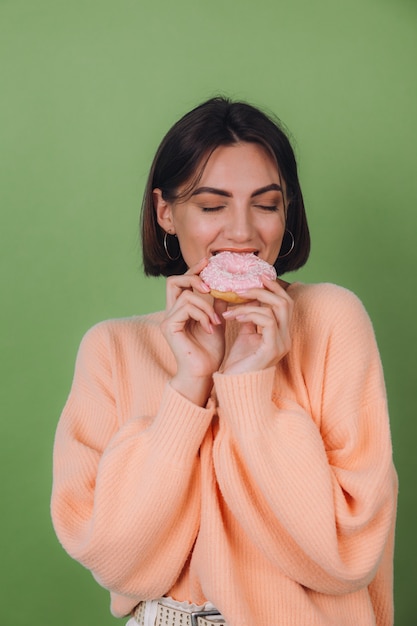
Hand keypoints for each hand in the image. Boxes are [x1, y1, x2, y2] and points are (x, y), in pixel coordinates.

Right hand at [160, 258, 225, 404]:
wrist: (204, 374)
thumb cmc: (210, 352)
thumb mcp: (217, 322)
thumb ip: (217, 304)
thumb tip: (227, 287)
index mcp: (181, 310)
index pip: (183, 283)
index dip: (194, 270)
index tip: (208, 262)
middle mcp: (171, 313)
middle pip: (173, 281)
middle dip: (193, 278)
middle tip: (209, 286)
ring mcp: (168, 319)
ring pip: (185, 295)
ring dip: (205, 306)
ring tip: (215, 321)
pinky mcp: (169, 327)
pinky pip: (186, 307)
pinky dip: (202, 314)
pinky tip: (210, 328)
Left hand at [220, 277, 292, 374]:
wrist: (234, 386)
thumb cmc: (238, 363)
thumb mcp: (244, 334)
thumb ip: (249, 317)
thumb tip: (243, 296)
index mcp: (281, 333)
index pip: (285, 303)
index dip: (273, 288)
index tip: (257, 277)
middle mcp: (285, 337)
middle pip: (285, 302)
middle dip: (265, 289)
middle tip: (242, 286)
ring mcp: (281, 343)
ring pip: (276, 308)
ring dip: (251, 302)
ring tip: (232, 305)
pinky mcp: (272, 349)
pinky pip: (267, 321)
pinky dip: (250, 314)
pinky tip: (234, 317)